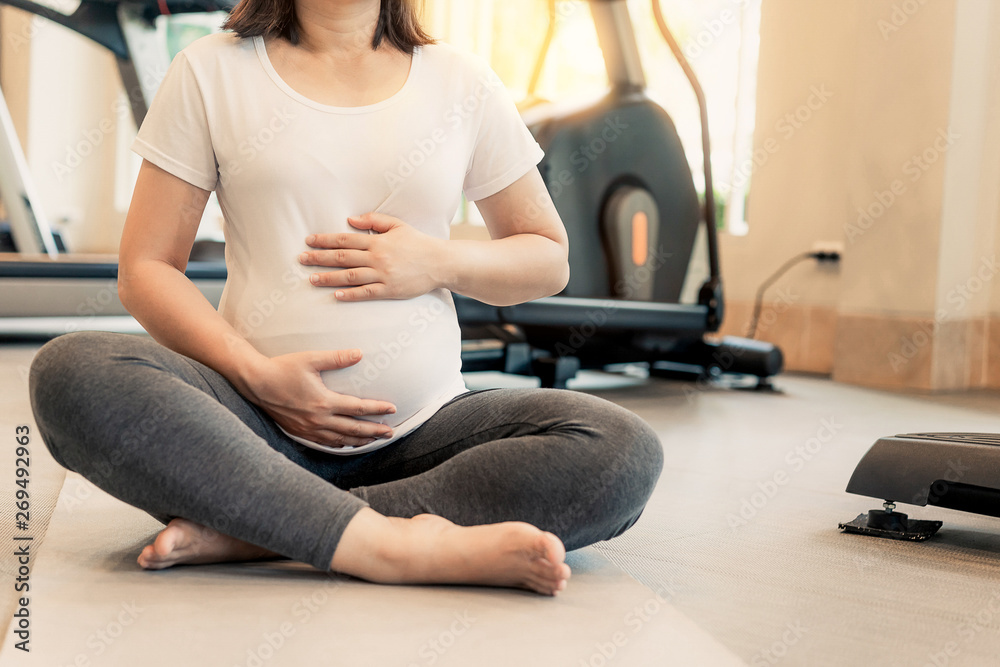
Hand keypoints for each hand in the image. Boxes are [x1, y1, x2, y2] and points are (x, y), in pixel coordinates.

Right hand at [241, 350, 396, 447]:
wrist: (256, 383)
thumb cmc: (282, 368)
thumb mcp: (310, 359)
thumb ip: (337, 358)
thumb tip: (359, 353)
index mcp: (324, 402)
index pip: (358, 408)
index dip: (377, 409)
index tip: (392, 409)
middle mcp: (318, 419)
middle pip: (353, 429)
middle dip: (374, 431)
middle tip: (390, 432)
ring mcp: (308, 429)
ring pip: (340, 440)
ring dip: (359, 440)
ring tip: (374, 440)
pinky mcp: (300, 432)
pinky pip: (324, 443)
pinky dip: (339, 444)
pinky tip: (346, 443)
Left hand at [298, 213, 447, 300]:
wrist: (440, 262)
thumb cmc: (418, 243)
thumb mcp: (397, 225)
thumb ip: (374, 221)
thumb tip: (350, 220)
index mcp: (377, 241)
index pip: (345, 239)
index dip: (325, 240)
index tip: (308, 241)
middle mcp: (377, 258)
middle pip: (342, 257)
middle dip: (319, 258)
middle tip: (301, 259)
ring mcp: (383, 275)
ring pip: (350, 276)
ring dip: (329, 277)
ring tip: (311, 278)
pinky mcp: (389, 290)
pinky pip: (366, 293)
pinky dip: (350, 294)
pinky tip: (336, 295)